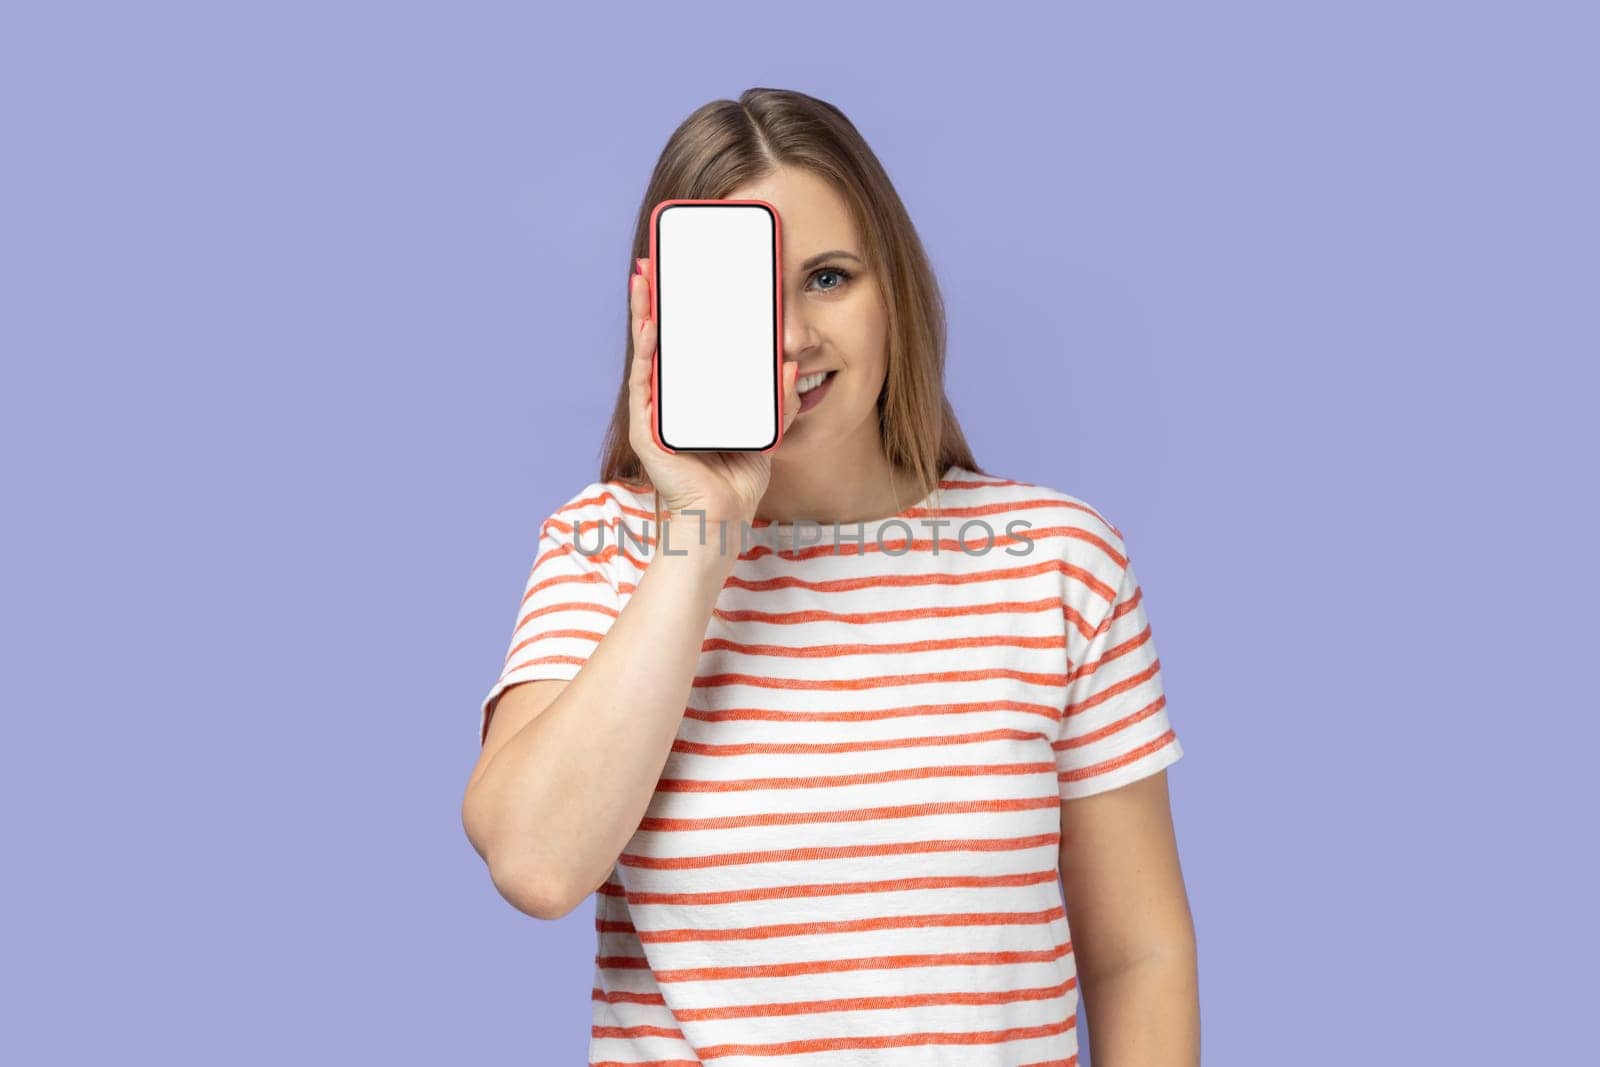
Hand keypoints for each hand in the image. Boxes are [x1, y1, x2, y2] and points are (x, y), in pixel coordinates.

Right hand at [626, 256, 801, 524]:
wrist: (721, 521)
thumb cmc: (737, 482)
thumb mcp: (766, 430)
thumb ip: (778, 400)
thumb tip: (792, 364)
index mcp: (692, 399)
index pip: (685, 348)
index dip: (683, 313)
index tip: (685, 277)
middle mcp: (667, 402)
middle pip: (659, 343)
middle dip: (654, 302)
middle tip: (654, 264)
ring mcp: (653, 414)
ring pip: (646, 354)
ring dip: (643, 315)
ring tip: (644, 280)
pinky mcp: (646, 430)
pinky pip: (644, 383)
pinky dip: (647, 352)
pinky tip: (652, 325)